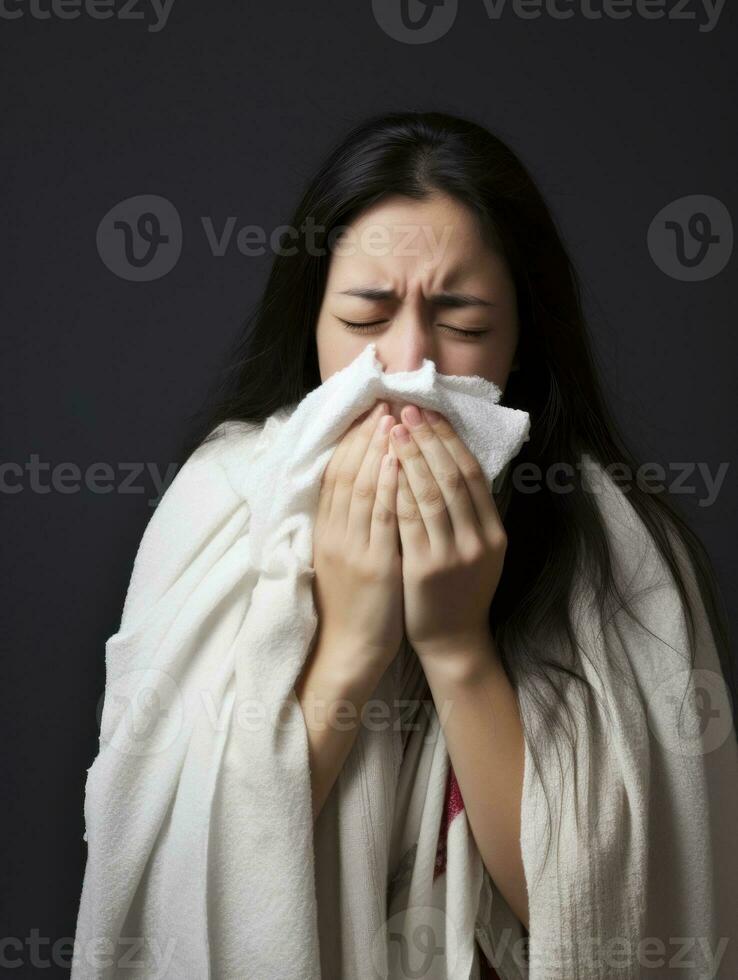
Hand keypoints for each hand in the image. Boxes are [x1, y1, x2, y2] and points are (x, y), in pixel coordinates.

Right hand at [311, 400, 404, 674]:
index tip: (368, 413)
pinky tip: (397, 459)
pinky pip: (379, 516)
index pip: (334, 474)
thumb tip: (364, 490)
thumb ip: (349, 525)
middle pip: (344, 472)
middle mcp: (333, 534)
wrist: (348, 652)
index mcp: (326, 531)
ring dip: (376, 449)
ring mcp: (351, 548)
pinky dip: (386, 484)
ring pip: (359, 487)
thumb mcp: (342, 560)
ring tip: (392, 418)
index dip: (351, 441)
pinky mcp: (372, 565)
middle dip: (364, 435)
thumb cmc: (352, 606)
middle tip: (382, 401)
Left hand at [389, 405, 505, 664]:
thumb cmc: (458, 591)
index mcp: (494, 532)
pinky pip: (409, 518)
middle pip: (452, 476)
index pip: (472, 473)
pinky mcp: (425, 568)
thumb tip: (453, 462)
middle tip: (406, 408)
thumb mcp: (478, 551)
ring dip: (410, 455)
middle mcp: (478, 539)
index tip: (428, 413)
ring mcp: (453, 554)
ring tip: (392, 427)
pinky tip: (383, 466)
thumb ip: (471, 514)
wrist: (452, 641)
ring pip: (431, 492)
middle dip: (428, 438)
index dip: (449, 439)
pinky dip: (397, 488)